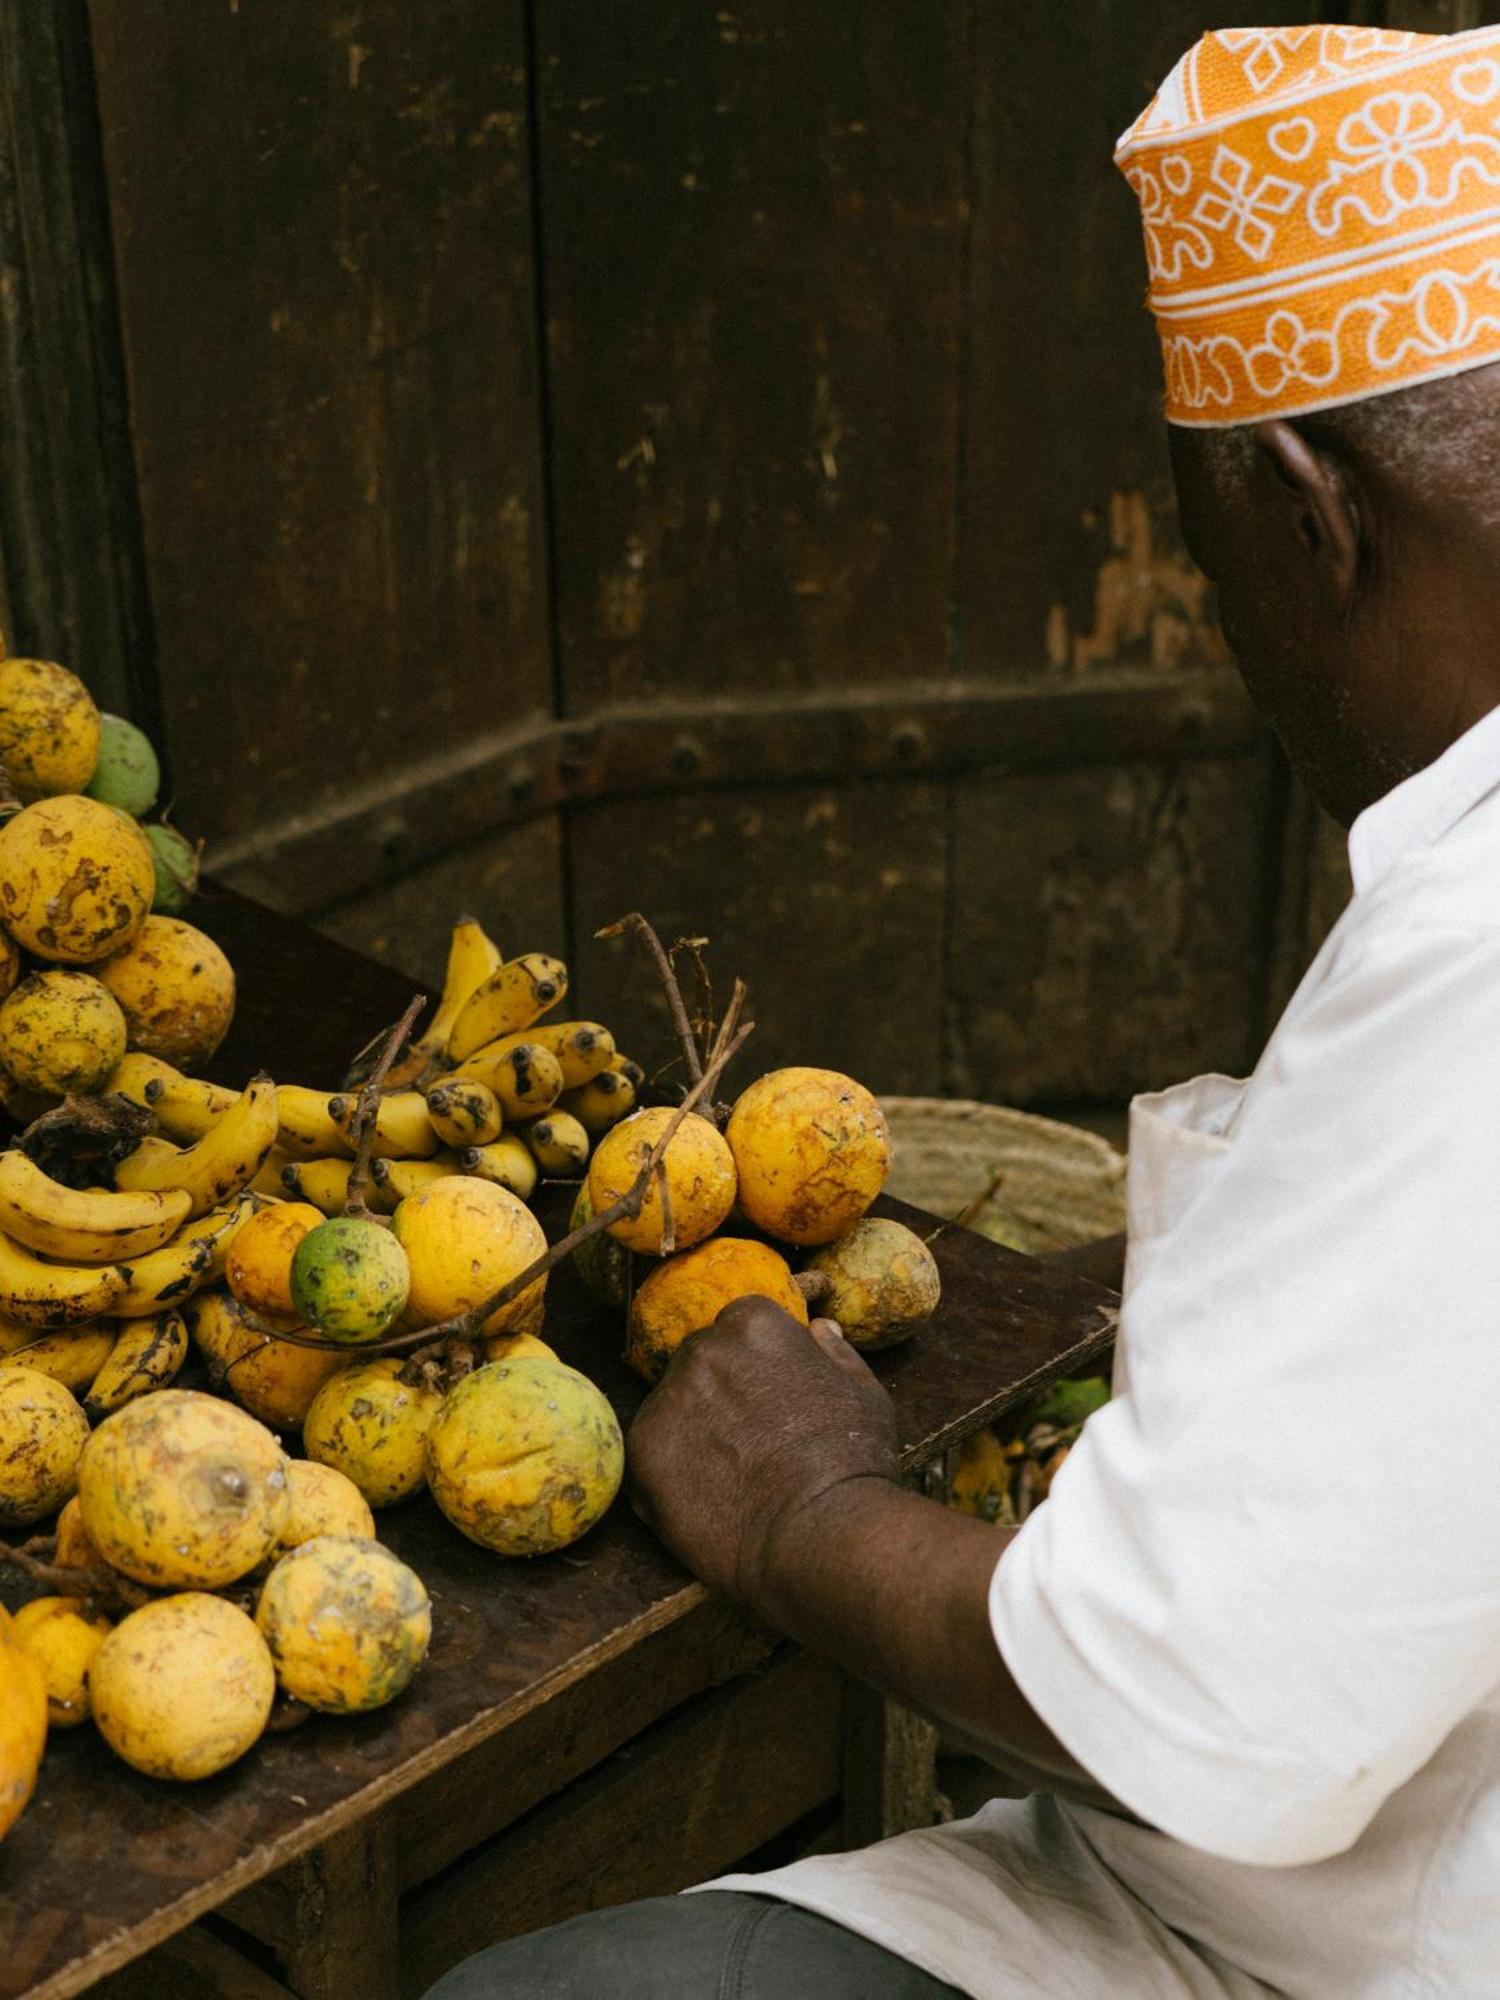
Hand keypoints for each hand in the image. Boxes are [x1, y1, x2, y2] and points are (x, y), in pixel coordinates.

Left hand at [626, 1295, 899, 1605]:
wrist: (819, 1531)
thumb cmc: (852, 1461)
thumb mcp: (863, 1393)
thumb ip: (835, 1352)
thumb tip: (820, 1327)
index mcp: (754, 1324)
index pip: (740, 1327)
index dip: (756, 1365)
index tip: (772, 1399)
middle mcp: (704, 1348)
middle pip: (702, 1361)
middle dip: (720, 1391)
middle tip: (750, 1441)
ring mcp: (668, 1396)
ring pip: (673, 1405)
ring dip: (693, 1429)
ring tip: (730, 1475)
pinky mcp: (642, 1448)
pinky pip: (651, 1451)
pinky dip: (670, 1473)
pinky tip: (706, 1499)